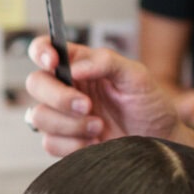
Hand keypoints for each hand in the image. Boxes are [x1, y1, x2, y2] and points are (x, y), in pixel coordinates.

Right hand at [20, 36, 180, 156]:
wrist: (158, 142)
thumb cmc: (149, 105)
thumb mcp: (136, 75)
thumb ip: (106, 62)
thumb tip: (75, 67)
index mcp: (79, 65)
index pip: (45, 49)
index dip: (41, 52)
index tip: (53, 62)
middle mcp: (66, 87)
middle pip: (35, 83)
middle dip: (59, 97)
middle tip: (87, 105)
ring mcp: (62, 115)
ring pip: (39, 116)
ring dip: (70, 124)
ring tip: (99, 127)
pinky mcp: (64, 141)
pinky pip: (50, 143)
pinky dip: (73, 145)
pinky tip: (94, 143)